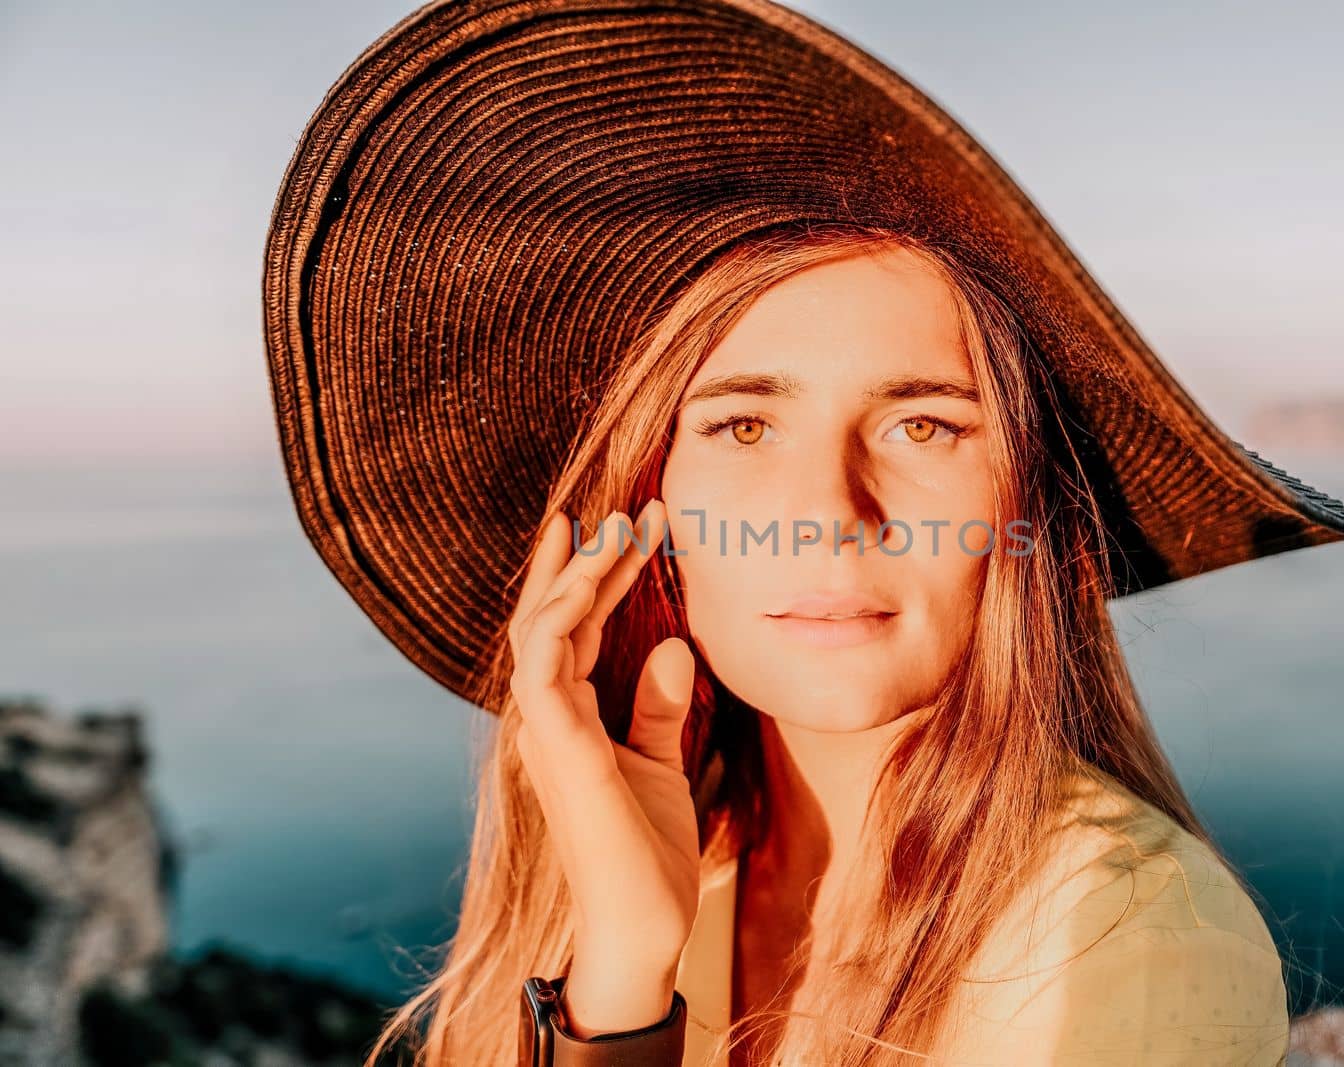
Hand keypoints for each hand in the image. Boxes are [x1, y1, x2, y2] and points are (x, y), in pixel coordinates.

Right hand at [509, 500, 699, 1031]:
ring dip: (578, 574)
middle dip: (586, 560)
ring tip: (619, 528)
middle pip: (551, 617)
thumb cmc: (650, 854)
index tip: (633, 527)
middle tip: (630, 511)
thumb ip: (660, 707)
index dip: (597, 575)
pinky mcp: (558, 748)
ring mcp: (545, 732)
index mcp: (569, 719)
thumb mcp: (663, 764)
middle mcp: (547, 718)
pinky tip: (596, 577)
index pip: (573, 629)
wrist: (644, 926)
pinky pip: (546, 665)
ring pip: (542, 629)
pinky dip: (563, 616)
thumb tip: (675, 645)